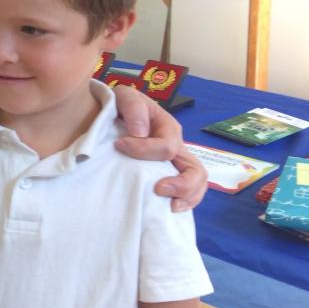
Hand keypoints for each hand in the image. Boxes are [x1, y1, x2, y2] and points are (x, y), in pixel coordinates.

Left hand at [111, 85, 206, 211]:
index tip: (118, 145)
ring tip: (170, 207)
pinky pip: (184, 193)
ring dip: (187, 197)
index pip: (166, 146)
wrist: (112, 114)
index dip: (143, 149)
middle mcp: (176, 147)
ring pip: (196, 183)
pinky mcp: (165, 175)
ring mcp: (173, 164)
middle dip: (183, 184)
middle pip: (195, 170)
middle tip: (159, 190)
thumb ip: (134, 108)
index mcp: (168, 128)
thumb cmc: (120, 105)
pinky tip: (167, 210)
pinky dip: (182, 203)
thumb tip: (140, 133)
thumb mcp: (125, 97)